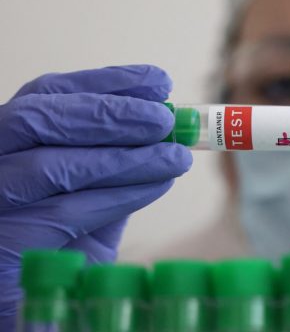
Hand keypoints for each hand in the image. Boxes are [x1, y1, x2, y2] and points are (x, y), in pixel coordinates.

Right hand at [0, 65, 191, 326]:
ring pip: (53, 166)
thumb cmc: (58, 247)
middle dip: (111, 113)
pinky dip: (117, 196)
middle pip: (38, 120)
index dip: (104, 82)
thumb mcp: (87, 200)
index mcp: (6, 143)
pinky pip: (63, 213)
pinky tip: (156, 186)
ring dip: (124, 158)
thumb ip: (112, 169)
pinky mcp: (0, 247)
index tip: (158, 81)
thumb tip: (164, 137)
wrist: (28, 305)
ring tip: (175, 156)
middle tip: (166, 120)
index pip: (46, 94)